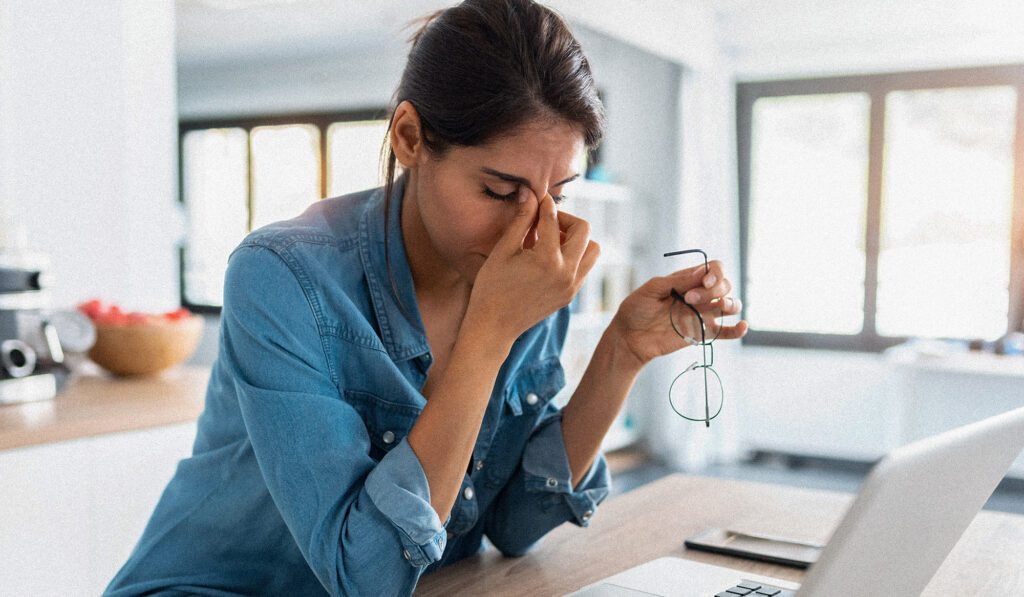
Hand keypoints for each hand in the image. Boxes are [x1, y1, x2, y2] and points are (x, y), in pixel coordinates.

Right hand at [466, 190, 599, 343]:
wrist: (494, 327)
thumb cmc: (491, 288)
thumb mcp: (503, 250)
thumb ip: (521, 221)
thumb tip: (530, 193)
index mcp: (547, 259)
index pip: (553, 220)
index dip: (544, 204)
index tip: (537, 197)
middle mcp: (566, 273)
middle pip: (584, 230)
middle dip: (565, 219)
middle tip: (545, 221)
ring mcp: (572, 286)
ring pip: (592, 250)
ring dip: (576, 239)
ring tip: (551, 240)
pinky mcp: (571, 295)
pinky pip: (585, 267)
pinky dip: (575, 255)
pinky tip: (551, 256)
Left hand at [609, 261, 747, 367]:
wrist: (629, 337)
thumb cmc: (636, 309)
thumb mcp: (651, 290)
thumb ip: (676, 281)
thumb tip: (701, 272)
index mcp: (687, 279)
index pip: (714, 269)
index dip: (715, 273)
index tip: (704, 281)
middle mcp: (699, 295)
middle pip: (724, 285)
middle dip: (713, 289)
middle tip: (690, 299)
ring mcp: (702, 314)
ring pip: (730, 305)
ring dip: (731, 303)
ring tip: (720, 306)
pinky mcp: (702, 333)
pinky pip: (726, 331)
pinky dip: (737, 330)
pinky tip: (741, 326)